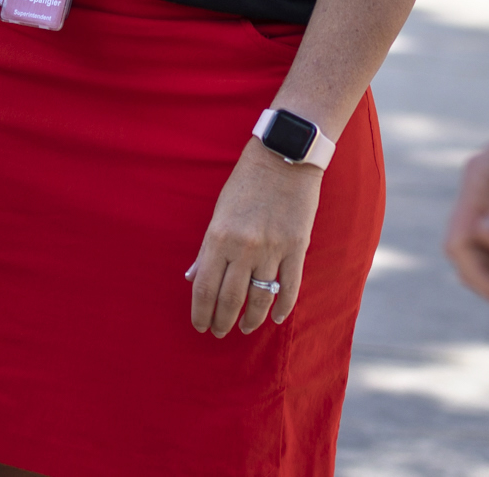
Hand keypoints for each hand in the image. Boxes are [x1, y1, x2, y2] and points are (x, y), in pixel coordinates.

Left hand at [186, 139, 321, 336]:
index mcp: (219, 237)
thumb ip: (207, 249)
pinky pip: (290, 287)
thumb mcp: (219, 213)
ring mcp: (272, 248)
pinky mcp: (296, 247)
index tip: (200, 325)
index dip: (201, 312)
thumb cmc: (246, 183)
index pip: (205, 287)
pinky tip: (276, 317)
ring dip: (251, 319)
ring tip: (246, 328)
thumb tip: (192, 278)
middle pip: (230, 299)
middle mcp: (243, 247)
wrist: (284, 156)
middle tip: (220, 332)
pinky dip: (283, 306)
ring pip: (260, 298)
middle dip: (222, 321)